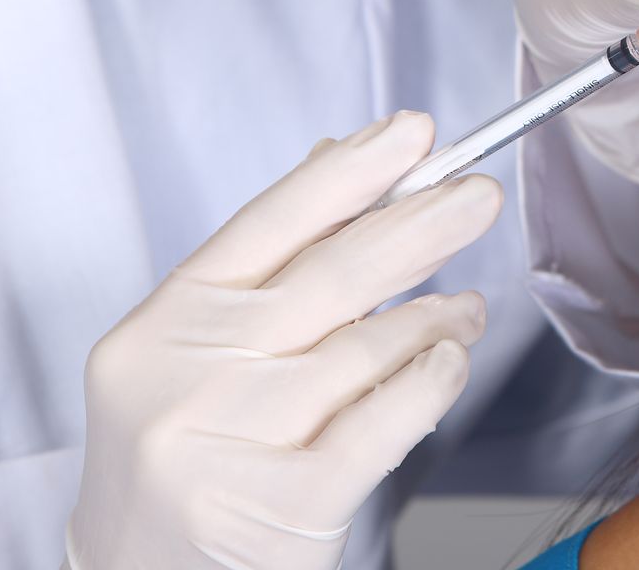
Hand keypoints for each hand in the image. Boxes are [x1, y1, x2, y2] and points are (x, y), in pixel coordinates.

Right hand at [65, 111, 499, 569]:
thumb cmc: (185, 464)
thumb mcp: (198, 358)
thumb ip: (268, 274)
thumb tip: (347, 165)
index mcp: (161, 325)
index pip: (268, 223)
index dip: (347, 172)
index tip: (412, 133)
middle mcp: (185, 376)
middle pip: (330, 274)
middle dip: (419, 224)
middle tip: (477, 196)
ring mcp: (229, 441)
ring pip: (367, 347)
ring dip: (436, 316)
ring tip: (464, 309)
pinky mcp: (282, 505)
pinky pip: (386, 420)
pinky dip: (430, 382)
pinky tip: (447, 363)